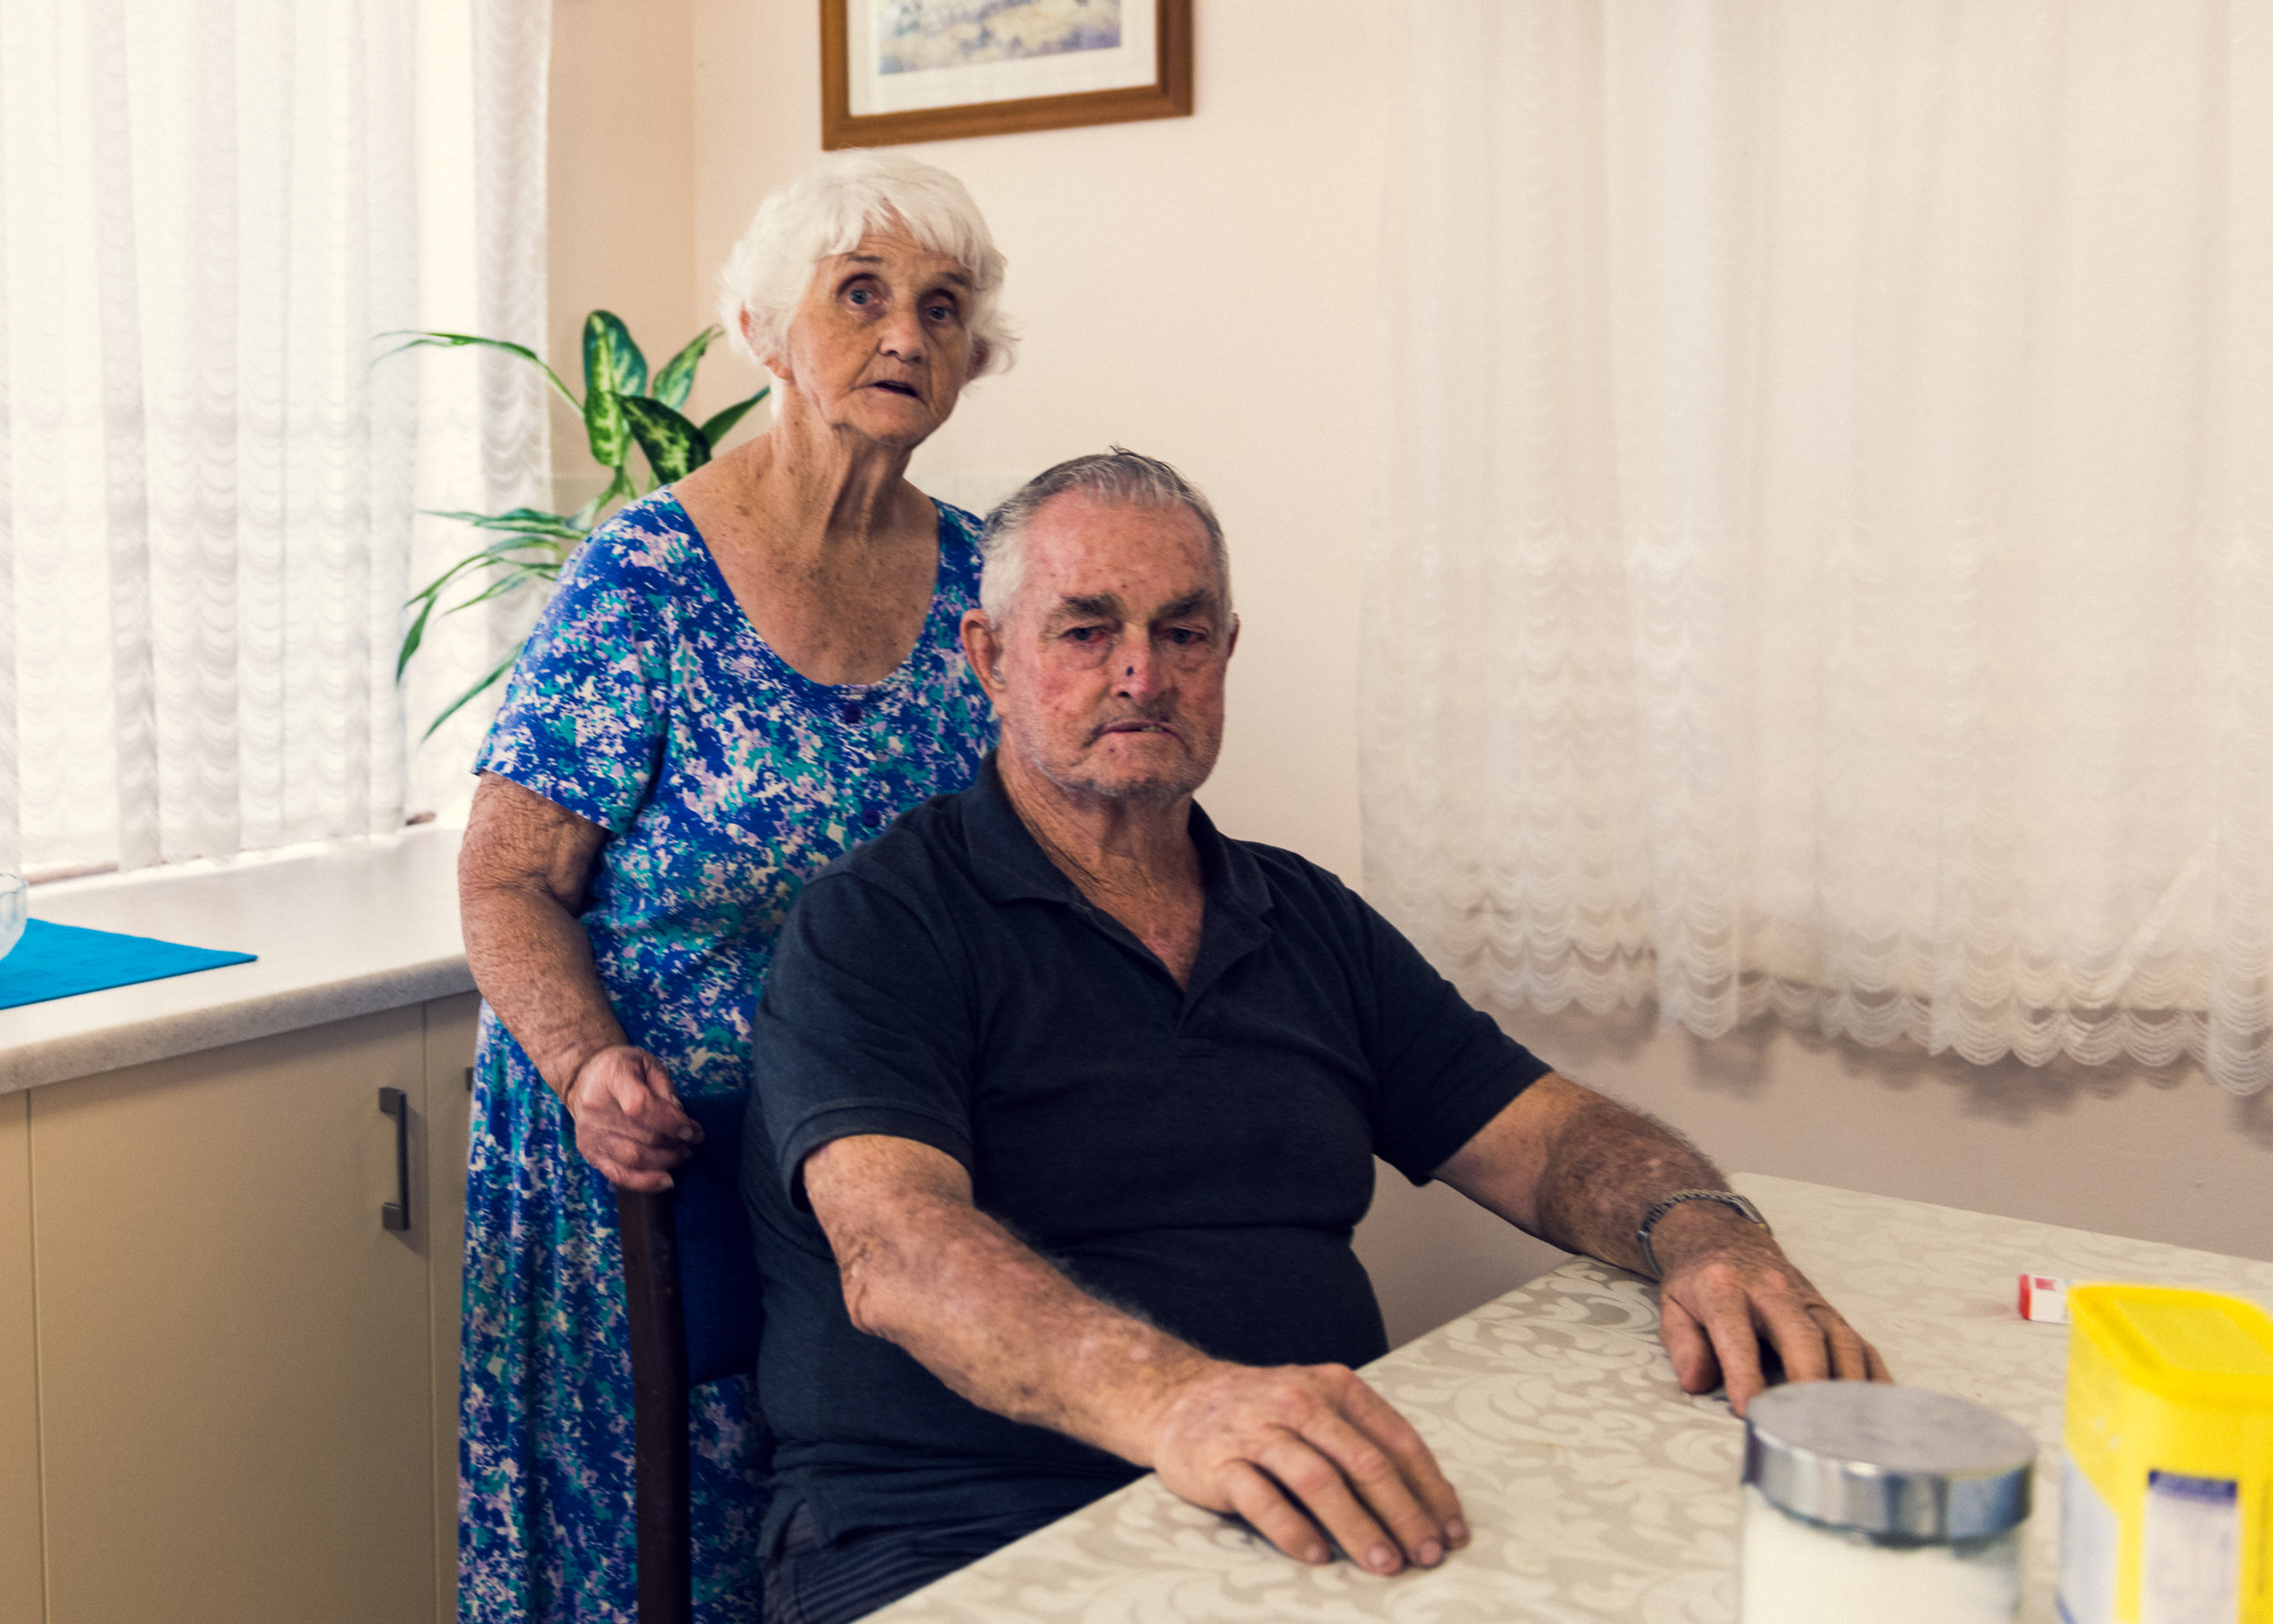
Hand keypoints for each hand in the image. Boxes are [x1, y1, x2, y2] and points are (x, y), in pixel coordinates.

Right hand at [563, 1045, 700, 1190]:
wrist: (585, 1080)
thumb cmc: (623, 1069)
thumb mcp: (647, 1063)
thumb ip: (665, 1086)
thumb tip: (679, 1115)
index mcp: (612, 1078)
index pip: (640, 1105)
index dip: (670, 1122)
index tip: (692, 1130)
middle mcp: (596, 1108)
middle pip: (642, 1136)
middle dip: (676, 1143)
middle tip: (694, 1140)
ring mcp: (591, 1134)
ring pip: (634, 1159)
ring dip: (666, 1161)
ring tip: (683, 1153)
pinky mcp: (590, 1153)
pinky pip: (619, 1175)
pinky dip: (646, 1182)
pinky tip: (666, 1180)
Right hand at [1146, 1360, 1467, 1574]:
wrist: (1176, 1396)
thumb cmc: (1263, 1411)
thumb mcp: (1317, 1404)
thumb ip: (1362, 1441)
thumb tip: (1425, 1503)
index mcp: (1334, 1387)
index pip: (1396, 1440)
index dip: (1430, 1489)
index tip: (1451, 1531)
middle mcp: (1298, 1402)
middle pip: (1363, 1462)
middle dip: (1403, 1513)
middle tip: (1426, 1555)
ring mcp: (1257, 1431)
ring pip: (1317, 1480)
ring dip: (1356, 1526)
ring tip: (1384, 1564)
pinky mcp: (1219, 1462)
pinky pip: (1260, 1499)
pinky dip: (1292, 1529)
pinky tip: (1316, 1557)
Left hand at [1650, 1203, 1891, 1414]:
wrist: (1726, 1241)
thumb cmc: (1700, 1285)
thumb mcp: (1673, 1307)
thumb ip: (1683, 1345)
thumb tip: (1697, 1382)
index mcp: (1725, 1288)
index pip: (1737, 1333)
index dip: (1743, 1373)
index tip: (1749, 1410)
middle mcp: (1773, 1290)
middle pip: (1801, 1334)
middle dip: (1809, 1379)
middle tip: (1812, 1424)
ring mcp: (1809, 1301)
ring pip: (1839, 1339)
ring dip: (1848, 1384)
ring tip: (1850, 1426)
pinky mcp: (1831, 1313)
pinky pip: (1860, 1344)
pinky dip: (1872, 1377)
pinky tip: (1878, 1409)